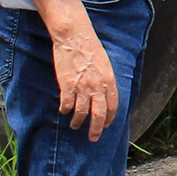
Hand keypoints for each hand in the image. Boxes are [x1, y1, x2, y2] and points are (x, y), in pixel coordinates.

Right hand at [50, 24, 120, 141]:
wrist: (75, 37)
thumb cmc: (91, 48)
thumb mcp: (105, 65)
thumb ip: (105, 81)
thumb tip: (104, 94)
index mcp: (109, 81)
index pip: (112, 107)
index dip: (109, 119)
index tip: (105, 126)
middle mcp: (98, 87)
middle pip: (98, 114)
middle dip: (95, 129)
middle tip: (93, 138)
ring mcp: (82, 87)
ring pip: (81, 113)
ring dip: (78, 122)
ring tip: (75, 125)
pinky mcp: (67, 85)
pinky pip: (66, 104)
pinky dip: (65, 110)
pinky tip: (63, 111)